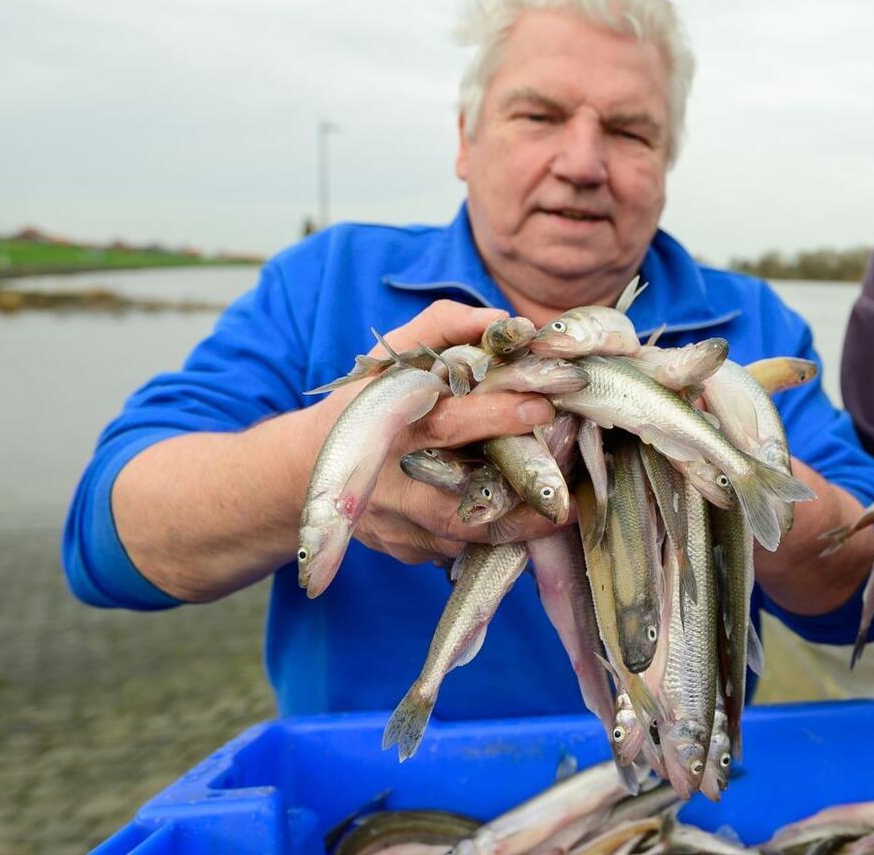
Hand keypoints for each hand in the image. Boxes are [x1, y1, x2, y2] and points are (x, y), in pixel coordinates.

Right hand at [306, 299, 564, 565]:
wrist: (304, 469)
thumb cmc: (362, 404)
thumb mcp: (388, 357)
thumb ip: (442, 327)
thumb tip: (501, 321)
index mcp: (391, 424)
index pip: (448, 421)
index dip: (498, 414)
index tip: (543, 405)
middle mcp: (392, 479)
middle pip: (460, 488)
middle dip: (520, 477)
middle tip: (568, 460)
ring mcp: (399, 522)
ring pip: (468, 533)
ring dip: (521, 521)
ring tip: (563, 504)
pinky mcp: (408, 550)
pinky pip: (461, 550)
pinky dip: (498, 538)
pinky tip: (528, 520)